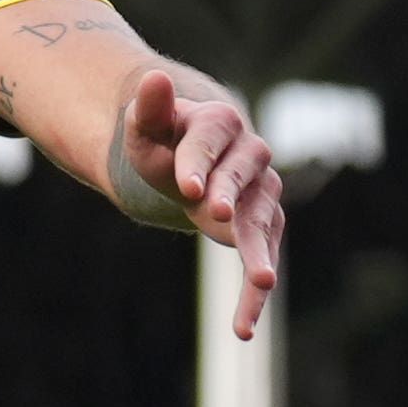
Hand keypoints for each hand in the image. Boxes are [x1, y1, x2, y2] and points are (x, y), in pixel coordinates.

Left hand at [121, 71, 286, 337]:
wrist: (188, 161)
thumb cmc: (162, 144)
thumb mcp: (145, 129)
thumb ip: (148, 108)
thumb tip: (152, 78)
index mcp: (220, 123)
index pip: (207, 143)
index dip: (196, 164)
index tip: (186, 188)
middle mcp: (250, 155)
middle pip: (241, 178)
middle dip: (229, 197)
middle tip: (216, 215)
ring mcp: (260, 193)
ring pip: (262, 223)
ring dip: (259, 254)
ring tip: (262, 281)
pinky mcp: (261, 226)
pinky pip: (261, 257)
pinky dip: (253, 293)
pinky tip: (242, 328)